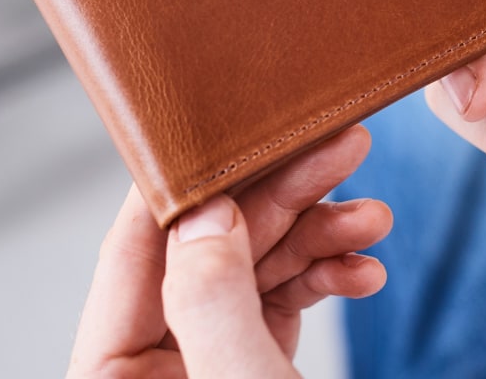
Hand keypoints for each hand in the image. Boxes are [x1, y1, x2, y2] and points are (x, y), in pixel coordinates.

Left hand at [66, 125, 391, 377]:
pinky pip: (285, 302)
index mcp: (111, 378)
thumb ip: (209, 303)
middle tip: (340, 148)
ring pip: (256, 268)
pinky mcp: (255, 366)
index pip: (134, 250)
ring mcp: (208, 363)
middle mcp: (154, 364)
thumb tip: (201, 212)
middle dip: (284, 197)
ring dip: (320, 235)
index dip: (186, 183)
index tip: (237, 131)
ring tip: (373, 215)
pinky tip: (366, 267)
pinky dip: (327, 277)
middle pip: (213, 246)